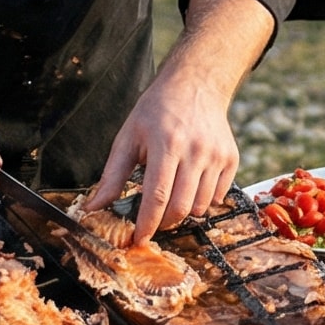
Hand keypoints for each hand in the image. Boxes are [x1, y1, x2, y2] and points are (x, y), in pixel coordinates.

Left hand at [85, 66, 240, 237]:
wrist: (196, 85)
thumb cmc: (157, 110)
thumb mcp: (128, 137)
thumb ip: (112, 176)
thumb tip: (93, 207)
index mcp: (166, 144)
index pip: (156, 196)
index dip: (147, 224)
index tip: (139, 239)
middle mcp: (195, 151)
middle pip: (181, 207)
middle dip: (164, 222)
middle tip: (154, 219)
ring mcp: (216, 155)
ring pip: (201, 206)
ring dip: (184, 211)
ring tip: (172, 196)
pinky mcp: (231, 158)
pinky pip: (218, 196)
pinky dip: (203, 200)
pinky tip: (191, 184)